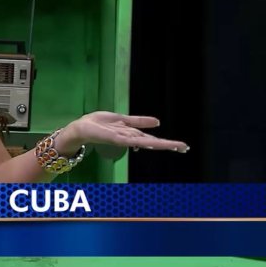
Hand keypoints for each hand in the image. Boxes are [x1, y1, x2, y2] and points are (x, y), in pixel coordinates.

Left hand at [57, 111, 188, 153]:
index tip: (182, 146)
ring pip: (144, 142)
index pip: (152, 139)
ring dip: (160, 144)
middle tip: (184, 148)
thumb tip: (158, 122)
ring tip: (175, 146)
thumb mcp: (121, 119)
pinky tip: (152, 143)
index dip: (167, 142)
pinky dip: (141, 141)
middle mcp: (129, 139)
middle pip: (152, 142)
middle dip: (168, 145)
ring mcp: (123, 140)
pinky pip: (130, 139)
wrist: (81, 128)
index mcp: (131, 134)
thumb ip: (138, 121)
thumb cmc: (98, 124)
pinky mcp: (115, 138)